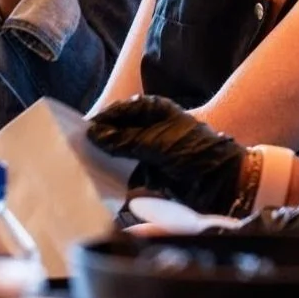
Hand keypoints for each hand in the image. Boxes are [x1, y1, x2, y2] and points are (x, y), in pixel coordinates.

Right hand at [86, 94, 246, 215]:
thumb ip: (125, 140)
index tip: (76, 133)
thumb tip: (94, 134)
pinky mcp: (149, 174)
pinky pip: (126, 175)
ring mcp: (149, 151)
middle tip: (74, 153)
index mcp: (153, 110)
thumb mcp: (157, 143)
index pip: (117, 111)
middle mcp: (149, 127)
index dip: (99, 121)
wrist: (224, 182)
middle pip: (115, 133)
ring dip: (104, 164)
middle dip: (98, 143)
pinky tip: (101, 187)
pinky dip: (115, 181)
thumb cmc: (195, 152)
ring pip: (118, 155)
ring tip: (82, 171)